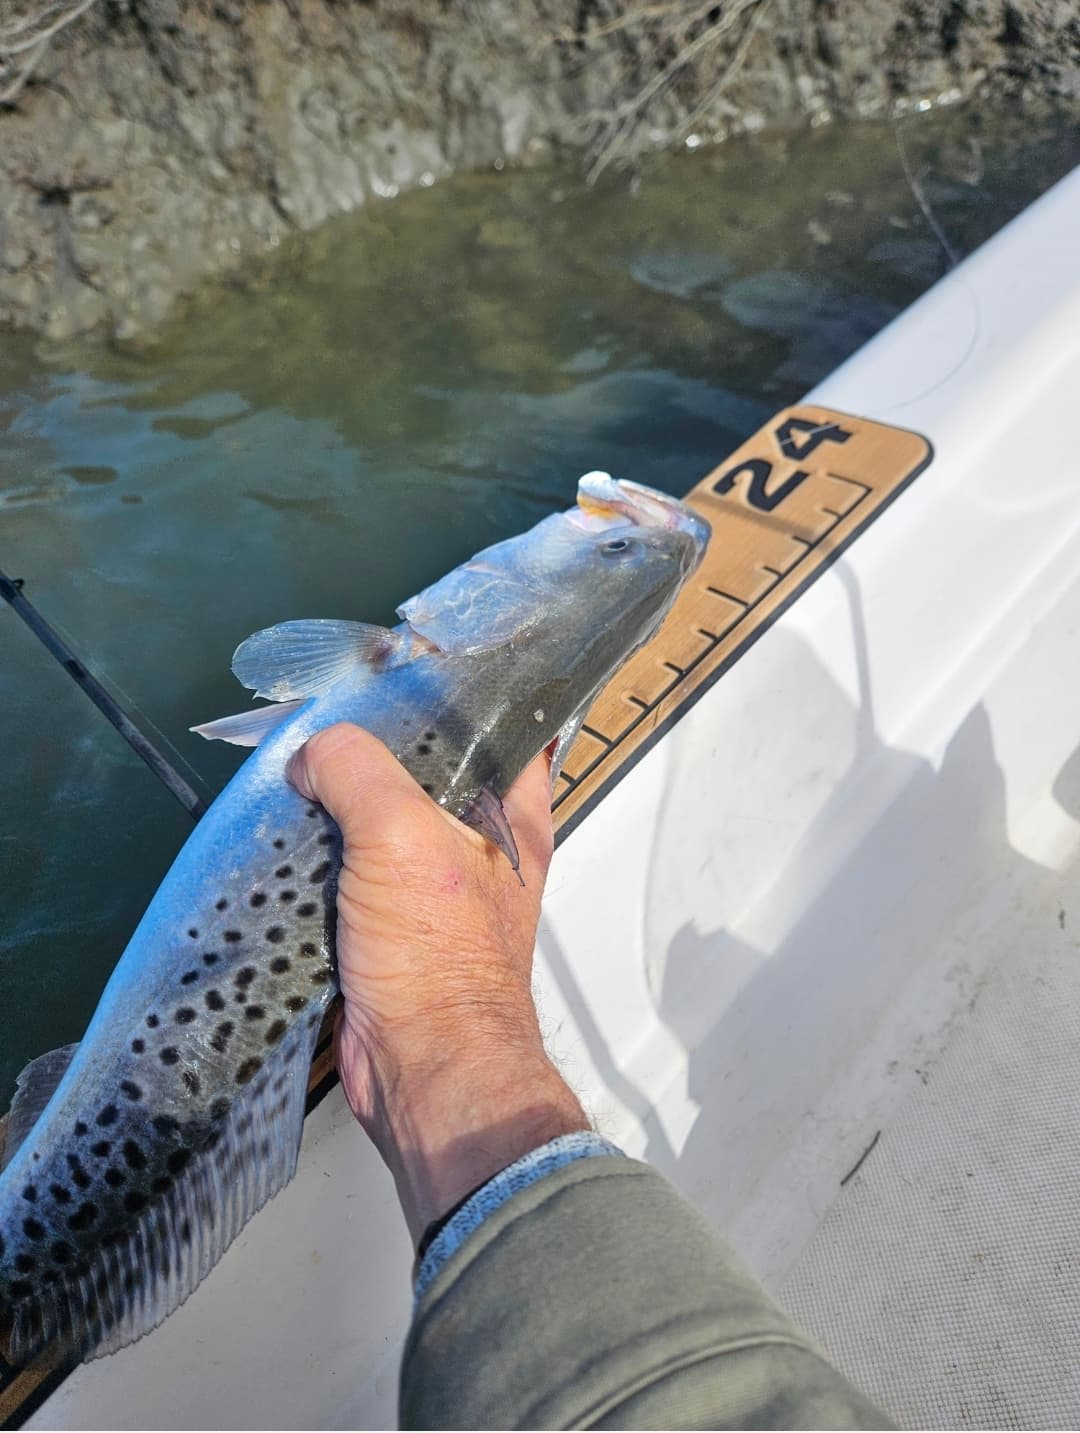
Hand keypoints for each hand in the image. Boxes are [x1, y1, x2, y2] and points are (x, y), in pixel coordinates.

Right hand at [288, 723, 587, 1243]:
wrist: (424, 1071)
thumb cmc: (438, 955)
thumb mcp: (399, 836)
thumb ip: (359, 771)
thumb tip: (314, 754)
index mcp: (513, 815)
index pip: (506, 723)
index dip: (464, 687)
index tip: (410, 657)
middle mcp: (482, 845)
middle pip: (434, 768)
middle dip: (384, 742)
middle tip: (332, 709)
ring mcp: (436, 888)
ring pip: (388, 819)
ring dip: (345, 800)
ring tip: (298, 762)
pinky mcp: (392, 926)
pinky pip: (354, 869)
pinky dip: (323, 851)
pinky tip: (286, 831)